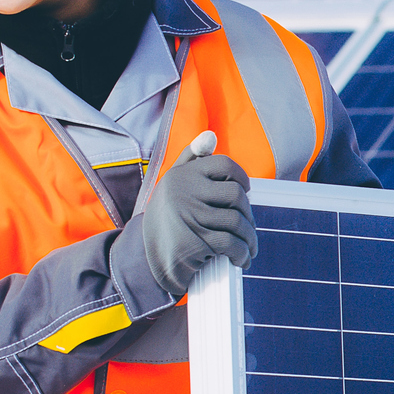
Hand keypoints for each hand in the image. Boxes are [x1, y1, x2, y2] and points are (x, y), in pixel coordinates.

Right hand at [138, 130, 256, 297]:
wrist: (143, 259)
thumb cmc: (166, 219)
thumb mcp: (173, 184)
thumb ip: (191, 158)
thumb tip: (210, 135)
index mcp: (181, 175)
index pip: (223, 164)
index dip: (240, 177)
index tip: (245, 190)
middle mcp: (183, 192)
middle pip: (236, 195)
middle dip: (247, 214)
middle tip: (247, 228)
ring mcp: (189, 216)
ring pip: (237, 221)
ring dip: (249, 238)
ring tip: (248, 247)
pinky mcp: (194, 242)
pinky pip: (231, 243)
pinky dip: (242, 253)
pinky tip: (241, 259)